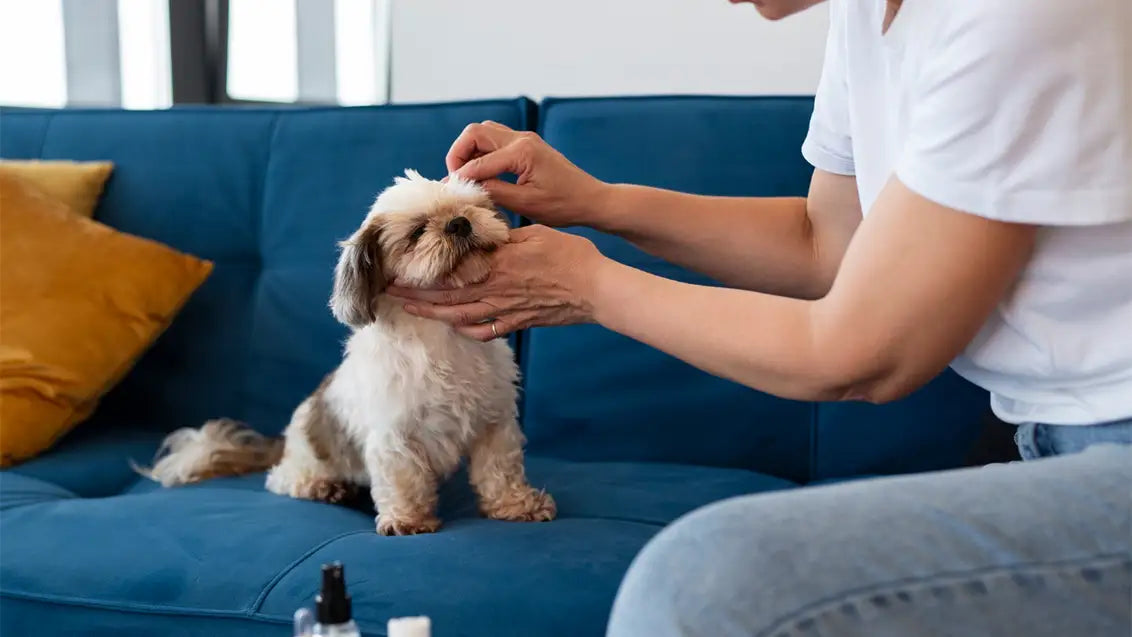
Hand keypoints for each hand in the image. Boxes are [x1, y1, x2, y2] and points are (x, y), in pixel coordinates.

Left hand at [386, 225, 606, 340]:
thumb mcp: (534, 233)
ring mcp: (504, 311)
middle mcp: (494, 290)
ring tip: (410, 309)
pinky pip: (484, 331)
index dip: (420, 273)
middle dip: (414, 295)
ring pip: (458, 316)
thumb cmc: (570, 256)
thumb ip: (503, 235)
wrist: (596, 290)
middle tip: (389, 292)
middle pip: (445, 296)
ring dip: (431, 313)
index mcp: (496, 265)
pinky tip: (455, 326)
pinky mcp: (517, 323)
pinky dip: (466, 330)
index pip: (448, 271)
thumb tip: (479, 230)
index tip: (397, 269)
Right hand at [446, 121, 608, 226]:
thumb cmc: (563, 205)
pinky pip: (495, 139)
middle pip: (475, 132)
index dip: (460, 177)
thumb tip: (464, 186)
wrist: (590, 199)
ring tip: (467, 177)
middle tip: (456, 179)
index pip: (479, 161)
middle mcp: (522, 138)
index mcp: (522, 152)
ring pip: (483, 132)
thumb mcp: (526, 203)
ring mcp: (525, 139)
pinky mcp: (527, 145)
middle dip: (458, 154)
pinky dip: (482, 152)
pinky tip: (482, 174)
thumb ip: (493, 192)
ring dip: (469, 151)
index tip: (450, 192)